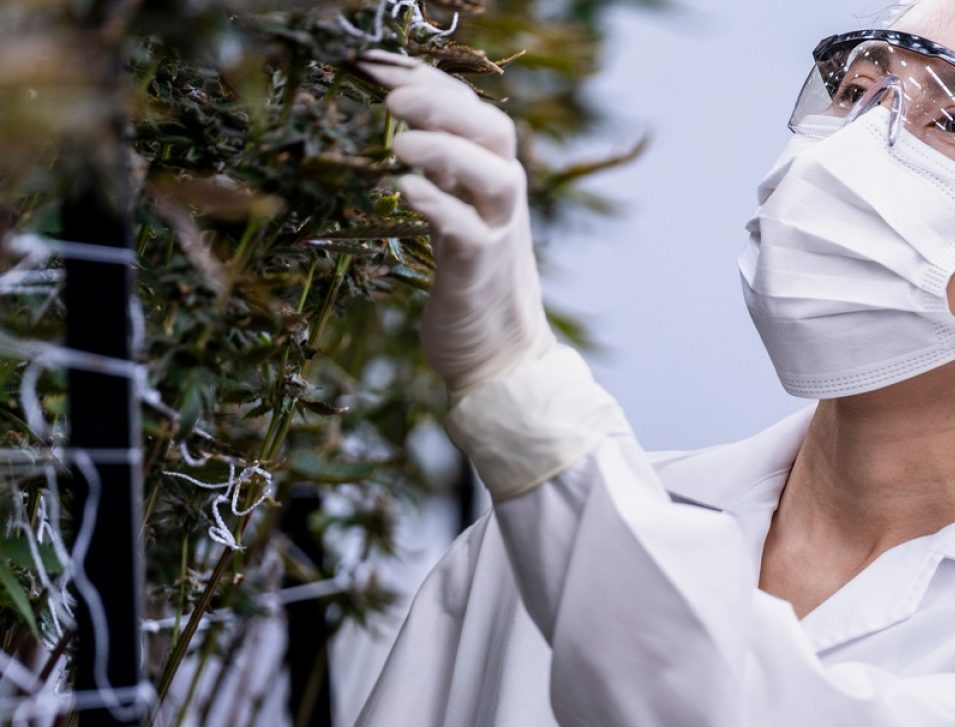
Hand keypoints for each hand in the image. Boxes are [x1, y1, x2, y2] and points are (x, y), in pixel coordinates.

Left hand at [352, 49, 555, 396]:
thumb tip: (407, 125)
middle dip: (445, 105)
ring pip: (495, 176)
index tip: (379, 66)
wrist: (501, 358)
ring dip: (448, 149)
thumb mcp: (458, 216)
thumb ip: (444, 174)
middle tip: (390, 99)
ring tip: (398, 143)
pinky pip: (468, 231)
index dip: (430, 83)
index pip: (473, 113)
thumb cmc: (471, 285)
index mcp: (493, 182)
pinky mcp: (479, 275)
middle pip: (494, 132)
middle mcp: (501, 202)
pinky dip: (441, 205)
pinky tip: (408, 190)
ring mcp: (497, 236)